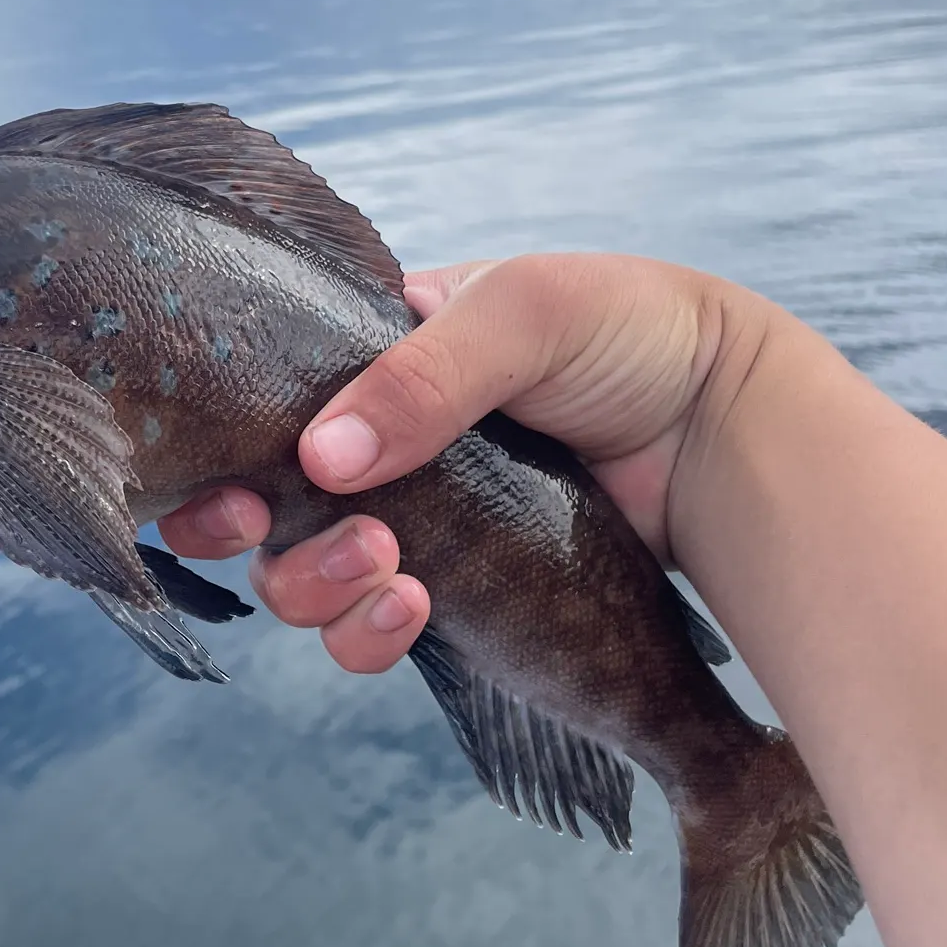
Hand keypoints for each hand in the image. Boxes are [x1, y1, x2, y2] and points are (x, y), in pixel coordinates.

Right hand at [160, 253, 769, 671]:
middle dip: (263, 536)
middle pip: (262, 506)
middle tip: (304, 530)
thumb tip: (319, 459)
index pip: (257, 406)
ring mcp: (412, 517)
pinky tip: (413, 609)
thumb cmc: (624, 332)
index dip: (220, 455)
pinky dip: (369, 632)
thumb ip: (421, 378)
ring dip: (316, 588)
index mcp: (369, 355)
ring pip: (304, 575)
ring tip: (388, 571)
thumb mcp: (521, 314)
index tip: (231, 489)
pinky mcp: (453, 586)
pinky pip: (373, 625)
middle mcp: (374, 440)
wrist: (725, 425)